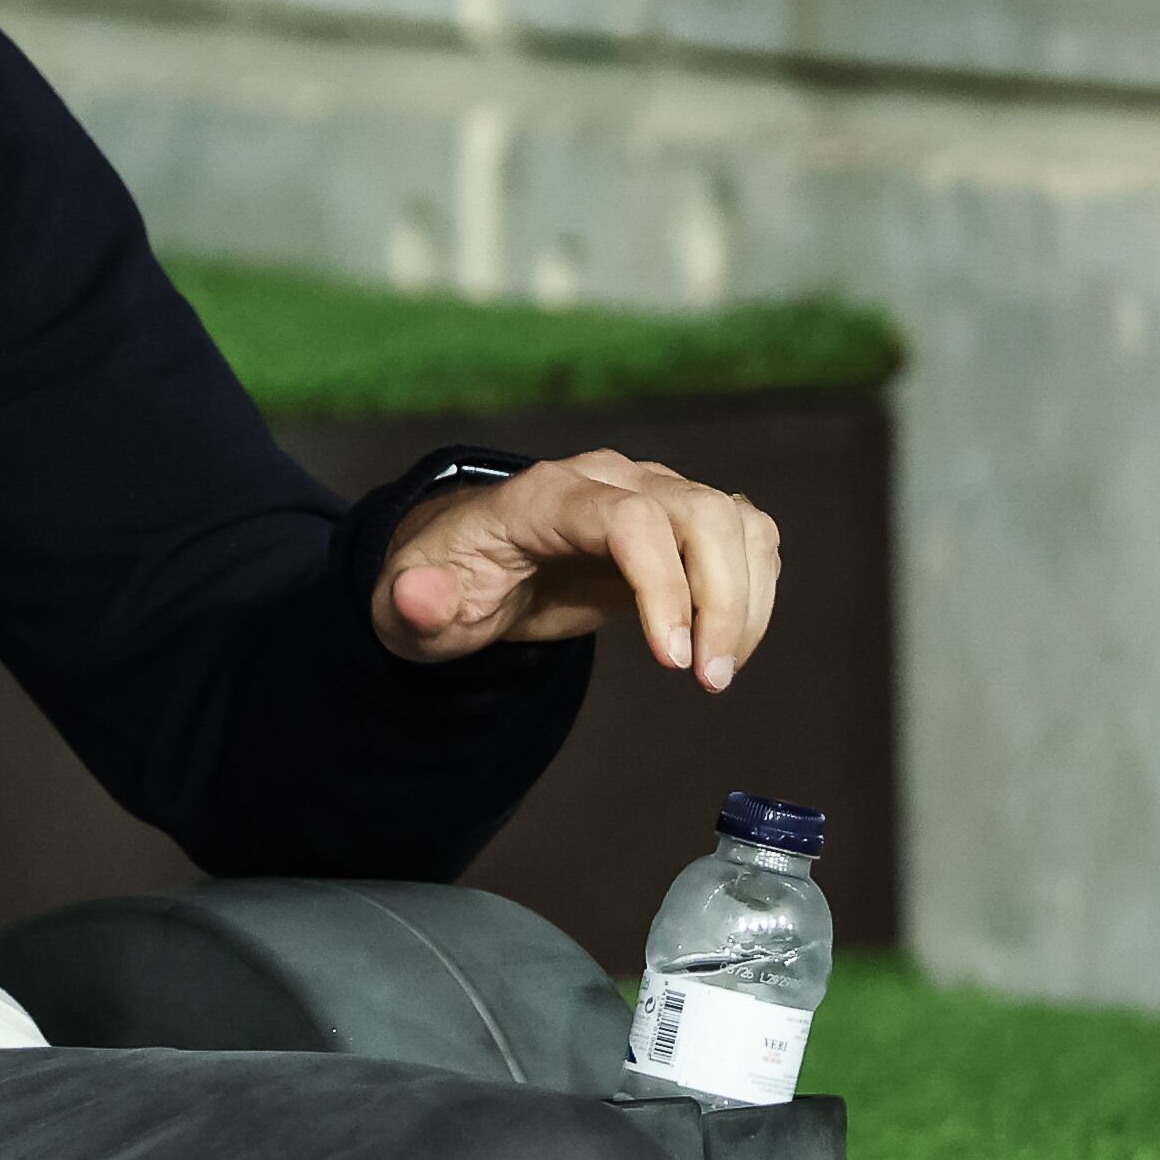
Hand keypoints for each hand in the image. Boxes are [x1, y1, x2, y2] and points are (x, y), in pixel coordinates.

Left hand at [374, 450, 781, 692]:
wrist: (470, 566)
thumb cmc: (446, 584)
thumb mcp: (406, 608)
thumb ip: (412, 604)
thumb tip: (420, 599)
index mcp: (542, 497)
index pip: (628, 518)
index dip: (662, 584)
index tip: (672, 660)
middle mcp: (604, 480)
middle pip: (699, 512)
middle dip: (722, 599)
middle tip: (708, 679)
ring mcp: (647, 492)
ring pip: (734, 521)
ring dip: (747, 598)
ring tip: (718, 671)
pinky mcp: (675, 519)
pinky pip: (744, 537)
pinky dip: (754, 589)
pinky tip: (727, 645)